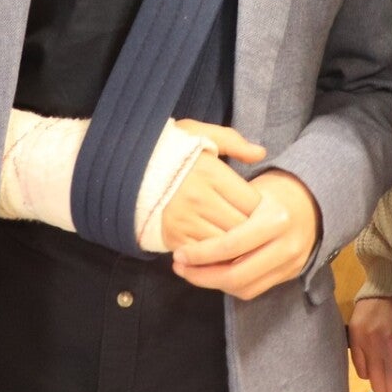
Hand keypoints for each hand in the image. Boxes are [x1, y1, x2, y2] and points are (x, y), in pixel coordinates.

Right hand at [157, 121, 265, 250]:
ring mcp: (185, 220)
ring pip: (226, 244)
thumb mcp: (200, 135)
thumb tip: (260, 154)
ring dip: (237, 246)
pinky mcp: (174, 237)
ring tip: (243, 241)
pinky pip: (205, 256)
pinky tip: (221, 250)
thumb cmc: (172, 151)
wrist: (129, 169)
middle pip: (242, 226)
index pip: (252, 202)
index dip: (261, 207)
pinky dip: (216, 256)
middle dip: (254, 230)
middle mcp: (199, 198)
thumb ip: (233, 142)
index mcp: (210, 173)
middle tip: (258, 229)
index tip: (260, 207)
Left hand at [171, 169, 320, 300]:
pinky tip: (214, 274)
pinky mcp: (290, 274)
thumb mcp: (252, 190)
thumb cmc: (274, 191)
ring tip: (192, 273)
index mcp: (275, 219)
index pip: (231, 245)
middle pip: (237, 274)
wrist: (314, 202)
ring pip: (245, 288)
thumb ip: (226, 212)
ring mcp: (291, 263)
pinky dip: (231, 286)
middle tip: (180, 268)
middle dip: (203, 276)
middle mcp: (286, 245)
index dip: (200, 254)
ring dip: (214, 285)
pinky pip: (255, 289)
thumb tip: (189, 233)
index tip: (179, 254)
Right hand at [347, 295, 391, 391]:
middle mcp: (380, 345)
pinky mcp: (353, 338)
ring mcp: (364, 341)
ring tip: (386, 369)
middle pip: (382, 388)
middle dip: (391, 390)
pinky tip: (375, 359)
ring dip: (379, 379)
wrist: (386, 285)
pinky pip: (359, 370)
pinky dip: (367, 369)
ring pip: (370, 381)